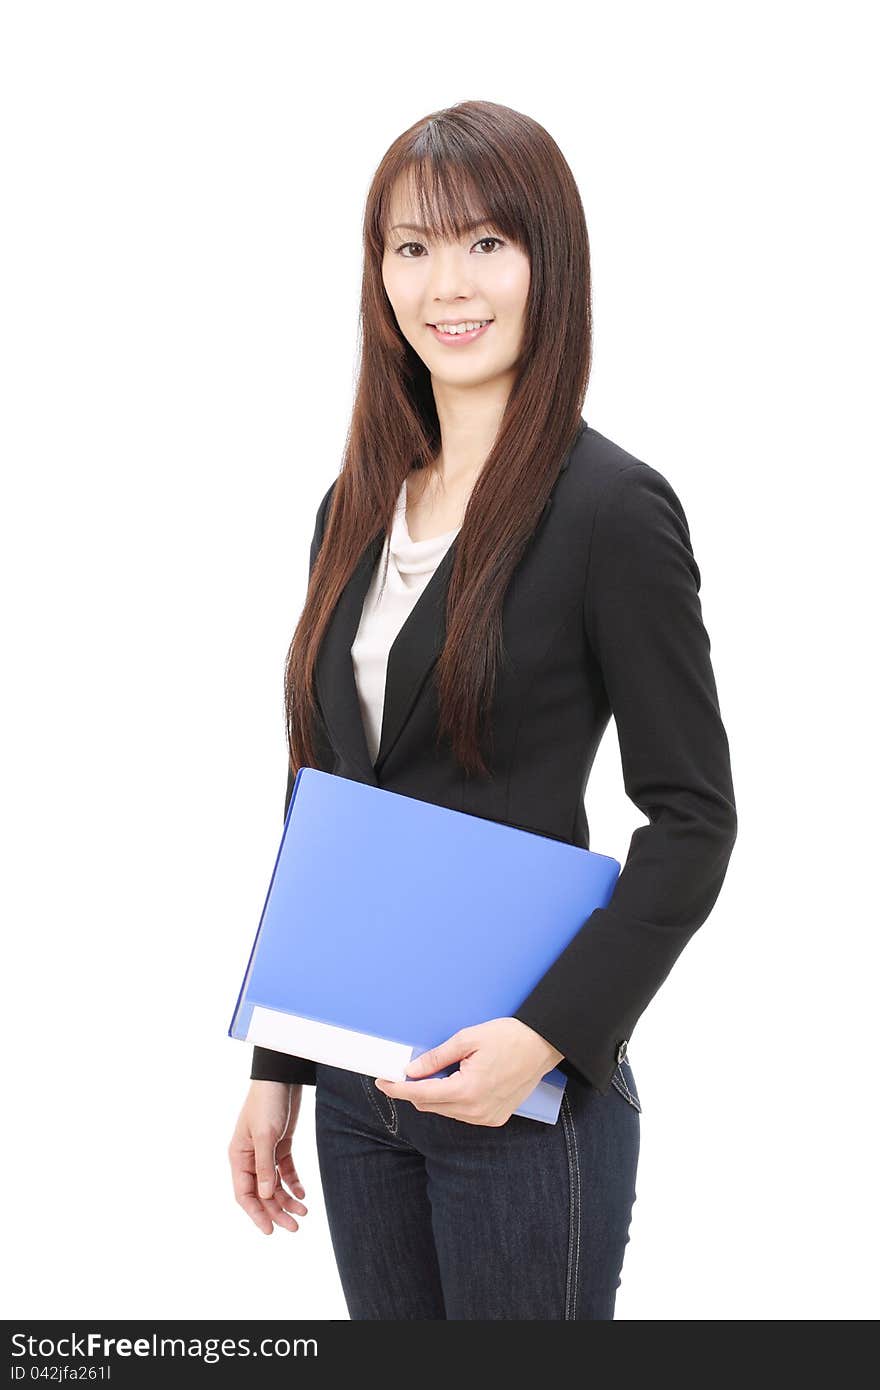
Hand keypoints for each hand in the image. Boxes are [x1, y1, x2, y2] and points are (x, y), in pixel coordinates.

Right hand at [228, 1080, 309, 1234]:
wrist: (282, 1077)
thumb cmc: (267, 1103)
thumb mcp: (265, 1135)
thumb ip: (264, 1166)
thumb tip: (265, 1195)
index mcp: (239, 1156)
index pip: (245, 1194)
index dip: (256, 1214)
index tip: (270, 1231)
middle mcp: (249, 1157)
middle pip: (262, 1193)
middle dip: (277, 1211)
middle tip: (295, 1227)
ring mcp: (265, 1151)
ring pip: (274, 1184)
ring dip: (287, 1199)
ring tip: (304, 1213)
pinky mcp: (280, 1144)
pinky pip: (284, 1170)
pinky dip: (293, 1183)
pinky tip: (303, 1194)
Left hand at [375, 1018, 564, 1126]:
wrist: (542, 1045)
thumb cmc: (508, 1037)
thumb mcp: (467, 1039)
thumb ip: (436, 1057)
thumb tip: (411, 1070)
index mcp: (467, 1090)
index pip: (421, 1094)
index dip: (398, 1089)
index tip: (382, 1081)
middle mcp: (476, 1110)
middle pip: (430, 1105)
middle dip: (414, 1090)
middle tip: (405, 1072)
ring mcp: (486, 1117)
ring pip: (446, 1110)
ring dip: (434, 1095)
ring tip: (438, 1072)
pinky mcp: (494, 1118)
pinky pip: (462, 1113)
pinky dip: (452, 1100)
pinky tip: (457, 1081)